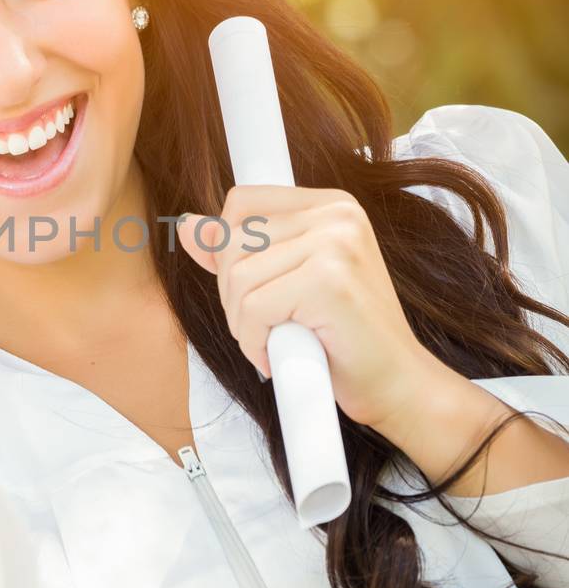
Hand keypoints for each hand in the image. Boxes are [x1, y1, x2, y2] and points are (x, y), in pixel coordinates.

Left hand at [175, 186, 444, 432]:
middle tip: (266, 326)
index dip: (228, 251)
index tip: (249, 291)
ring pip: (238, 277)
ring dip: (243, 323)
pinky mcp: (329, 281)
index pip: (242, 203)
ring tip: (277, 341)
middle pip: (234, 240)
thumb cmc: (344, 338)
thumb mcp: (286, 282)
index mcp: (331, 204)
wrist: (398, 384)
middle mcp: (337, 214)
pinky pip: (252, 308)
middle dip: (233, 294)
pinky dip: (254, 342)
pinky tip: (281, 355)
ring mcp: (336, 243)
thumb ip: (239, 251)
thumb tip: (188, 227)